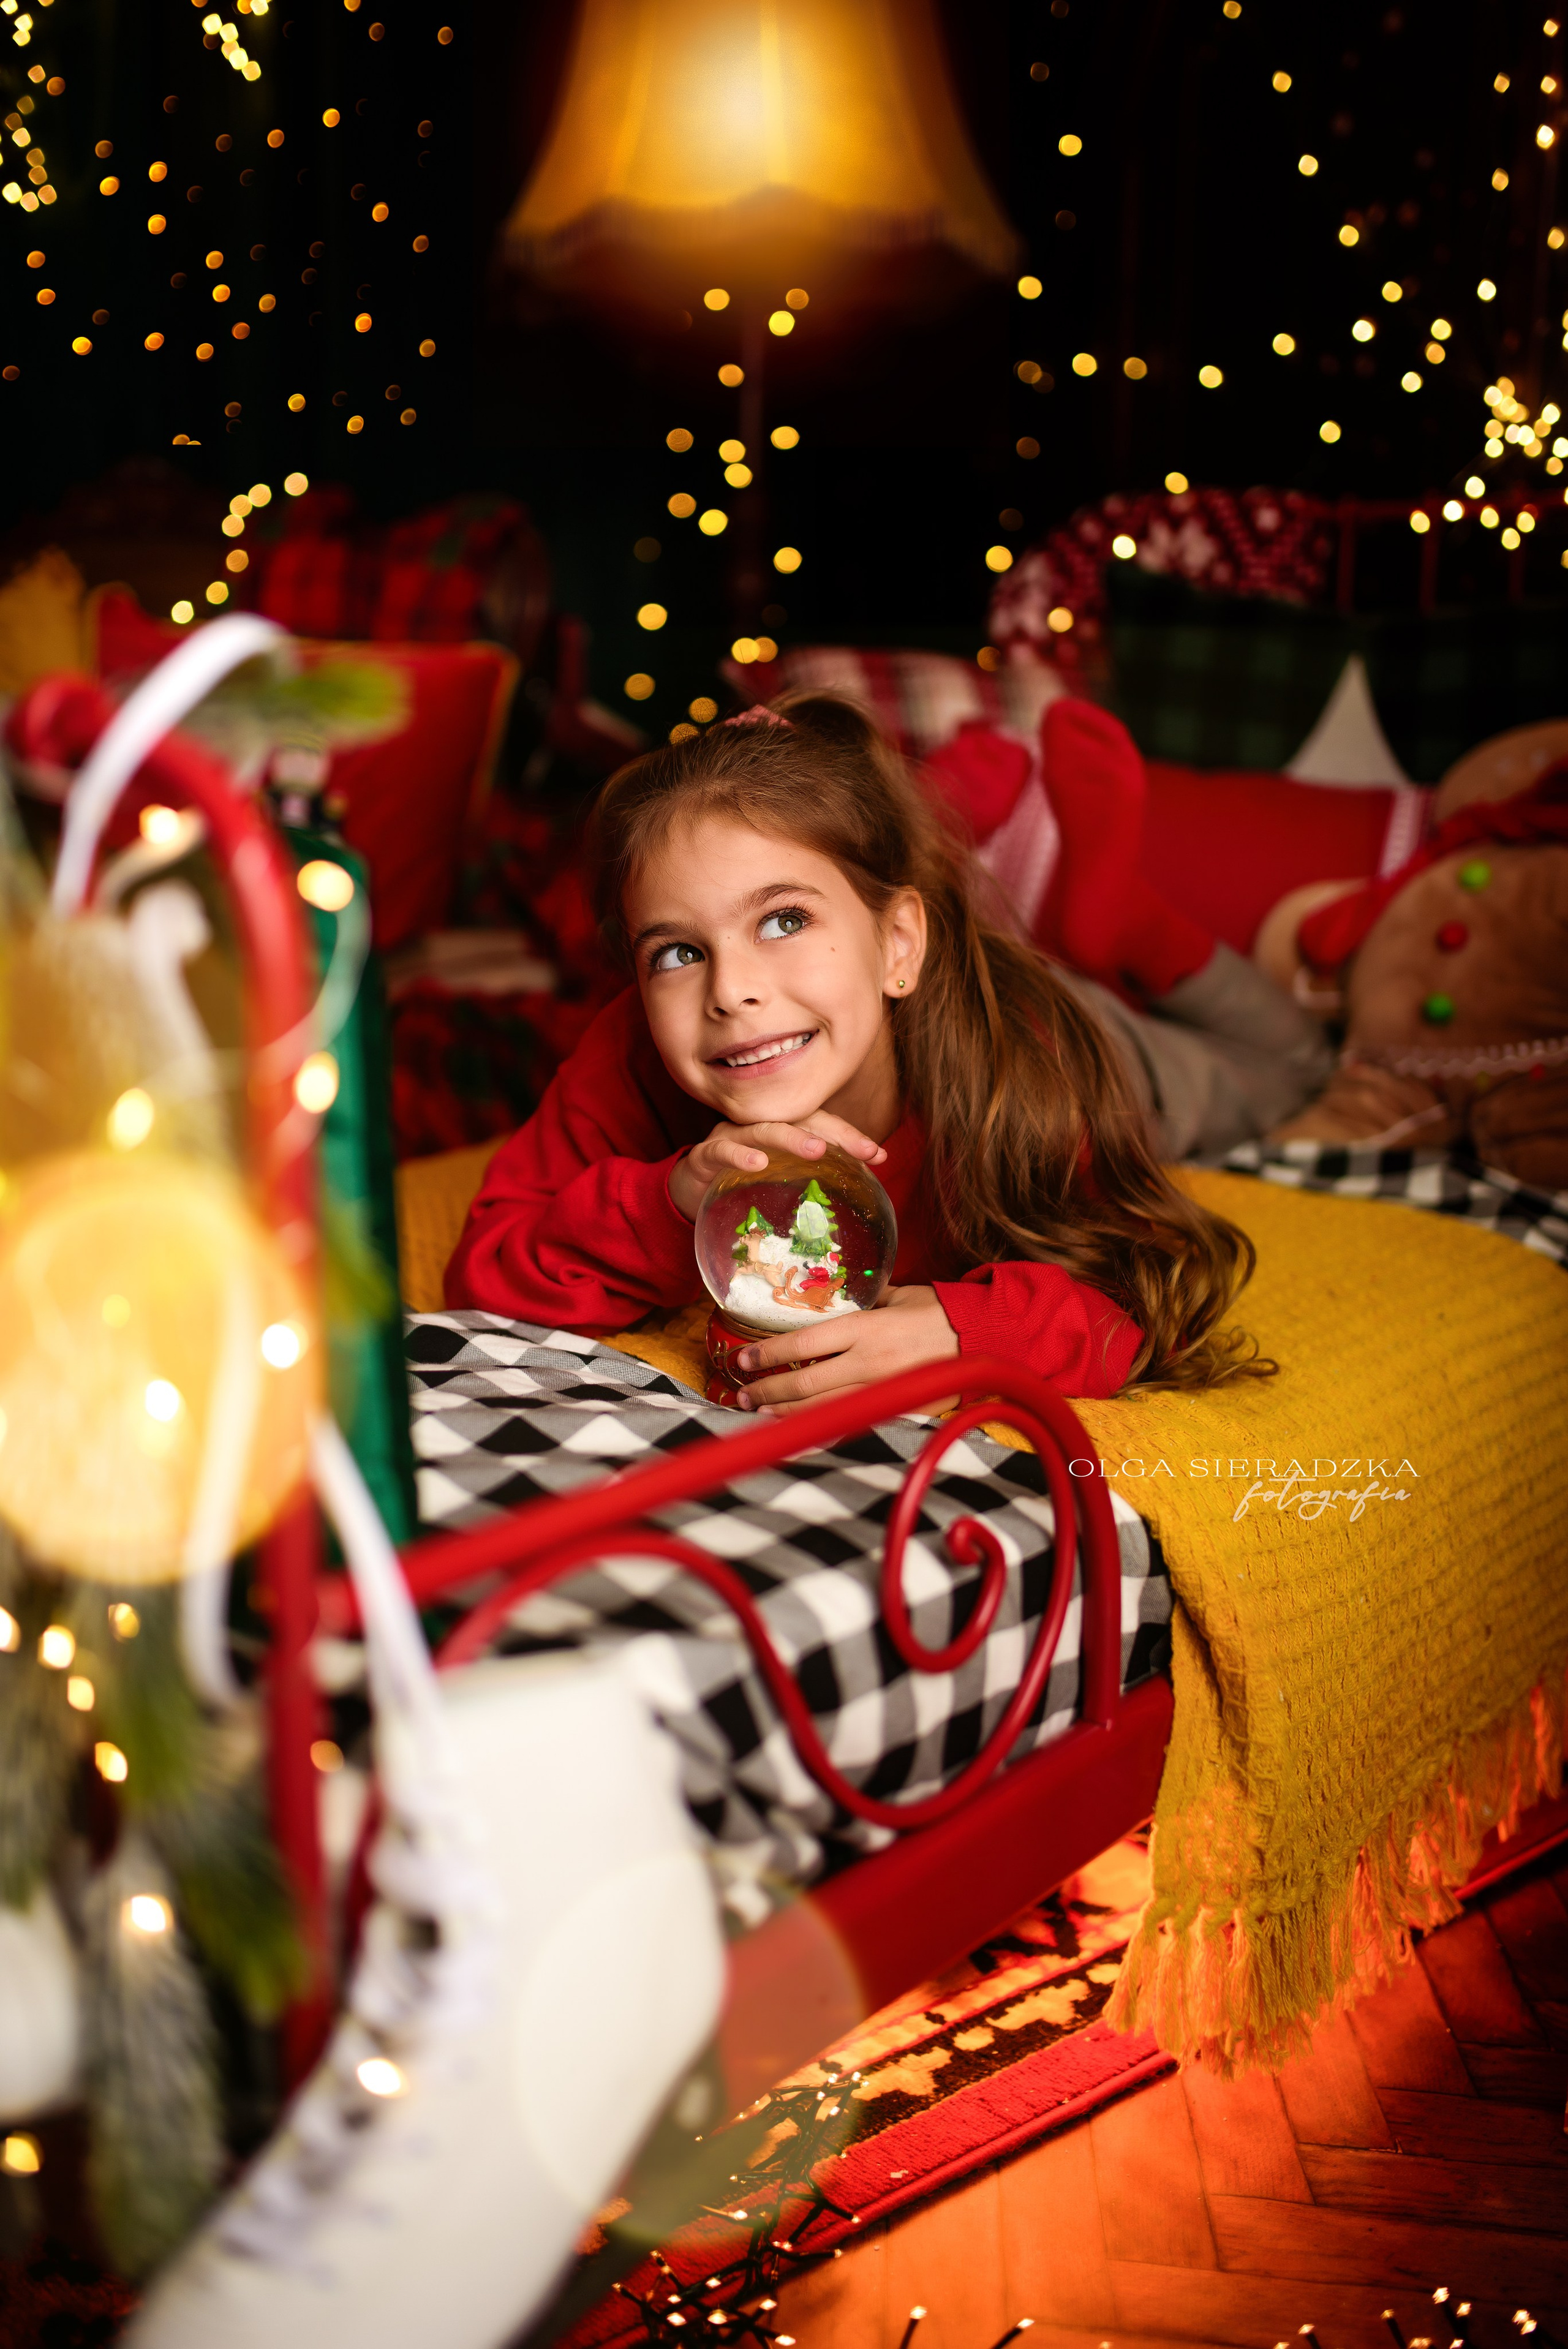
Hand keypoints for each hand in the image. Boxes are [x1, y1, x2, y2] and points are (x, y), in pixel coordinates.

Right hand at [668, 1114, 886, 1222]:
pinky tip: (758, 1163)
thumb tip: (856, 1193)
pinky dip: (739, 1153)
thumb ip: (808, 1181)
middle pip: (800, 1119)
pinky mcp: (705, 1155)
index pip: (821, 1125)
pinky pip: (722, 1150)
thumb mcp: (779, 1182)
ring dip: (792, 1137)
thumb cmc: (739, 1184)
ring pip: (764, 1129)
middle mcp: (758, 1125)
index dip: (850, 1136)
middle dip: (834, 1133)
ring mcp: (731, 1136)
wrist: (688, 1192)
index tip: (880, 1155)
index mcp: (780, 1130)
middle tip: (863, 1150)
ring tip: (817, 1150)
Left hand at [733, 1286, 959, 1415]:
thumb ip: (864, 1300)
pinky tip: (801, 1429)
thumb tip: (837, 1297)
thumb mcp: (898, 1294)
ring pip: (822, 1410)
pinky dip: (822, 1428)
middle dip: (767, 1390)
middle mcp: (867, 1364)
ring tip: (760, 1411)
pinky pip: (851, 1423)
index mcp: (865, 1329)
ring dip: (786, 1413)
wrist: (985, 1339)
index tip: (743, 1359)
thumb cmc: (941, 1312)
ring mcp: (882, 1392)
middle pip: (804, 1384)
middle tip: (741, 1393)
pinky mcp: (897, 1411)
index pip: (802, 1345)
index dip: (767, 1354)